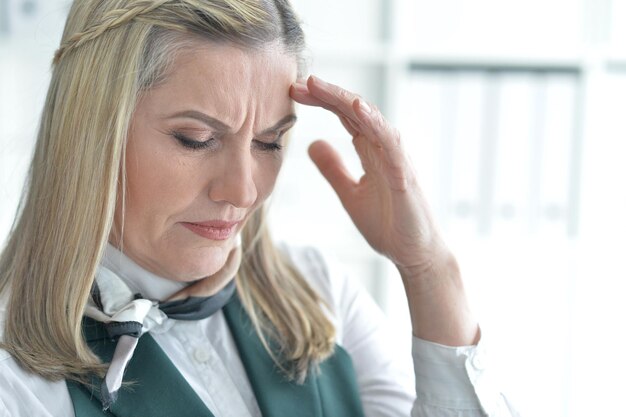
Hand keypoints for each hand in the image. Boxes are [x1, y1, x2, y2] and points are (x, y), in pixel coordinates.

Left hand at [290, 76, 478, 344]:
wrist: (413, 255)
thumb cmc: (388, 225)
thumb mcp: (349, 194)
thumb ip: (333, 169)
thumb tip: (311, 144)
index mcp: (371, 151)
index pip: (344, 117)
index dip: (321, 102)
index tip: (294, 92)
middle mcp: (384, 149)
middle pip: (356, 112)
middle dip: (328, 95)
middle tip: (300, 83)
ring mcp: (396, 159)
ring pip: (372, 120)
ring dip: (346, 101)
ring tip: (320, 86)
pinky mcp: (405, 175)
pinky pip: (391, 144)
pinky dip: (375, 124)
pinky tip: (357, 111)